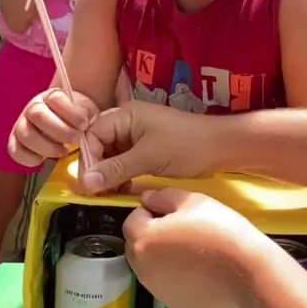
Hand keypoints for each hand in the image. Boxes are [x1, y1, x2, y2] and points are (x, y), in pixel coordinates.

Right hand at [8, 88, 98, 166]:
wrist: (67, 126)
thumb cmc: (78, 119)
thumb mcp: (86, 112)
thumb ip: (85, 114)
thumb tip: (83, 123)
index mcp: (51, 96)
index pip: (55, 99)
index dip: (71, 113)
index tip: (85, 125)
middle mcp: (33, 107)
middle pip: (38, 115)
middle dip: (60, 131)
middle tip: (76, 140)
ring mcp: (22, 124)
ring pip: (26, 135)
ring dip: (47, 147)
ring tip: (63, 151)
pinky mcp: (16, 142)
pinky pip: (15, 152)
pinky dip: (29, 159)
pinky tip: (44, 160)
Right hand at [81, 101, 225, 193]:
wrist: (220, 148)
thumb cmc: (185, 146)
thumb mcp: (148, 158)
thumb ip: (116, 169)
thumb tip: (86, 183)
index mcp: (125, 115)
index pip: (91, 134)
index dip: (87, 158)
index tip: (89, 182)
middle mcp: (127, 122)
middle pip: (98, 143)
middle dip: (96, 167)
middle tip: (96, 191)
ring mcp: (136, 135)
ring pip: (110, 154)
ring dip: (108, 173)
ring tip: (110, 192)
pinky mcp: (145, 148)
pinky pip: (124, 160)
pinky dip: (120, 174)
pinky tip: (122, 188)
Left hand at [123, 189, 258, 307]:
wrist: (247, 271)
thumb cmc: (219, 230)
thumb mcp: (193, 201)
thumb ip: (163, 197)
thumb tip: (147, 198)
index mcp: (143, 240)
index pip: (132, 219)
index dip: (150, 212)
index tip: (172, 212)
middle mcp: (142, 269)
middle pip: (136, 245)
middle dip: (151, 235)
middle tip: (181, 230)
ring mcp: (157, 290)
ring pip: (150, 267)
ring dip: (160, 257)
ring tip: (191, 250)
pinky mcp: (173, 304)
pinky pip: (166, 285)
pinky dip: (175, 277)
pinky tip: (198, 271)